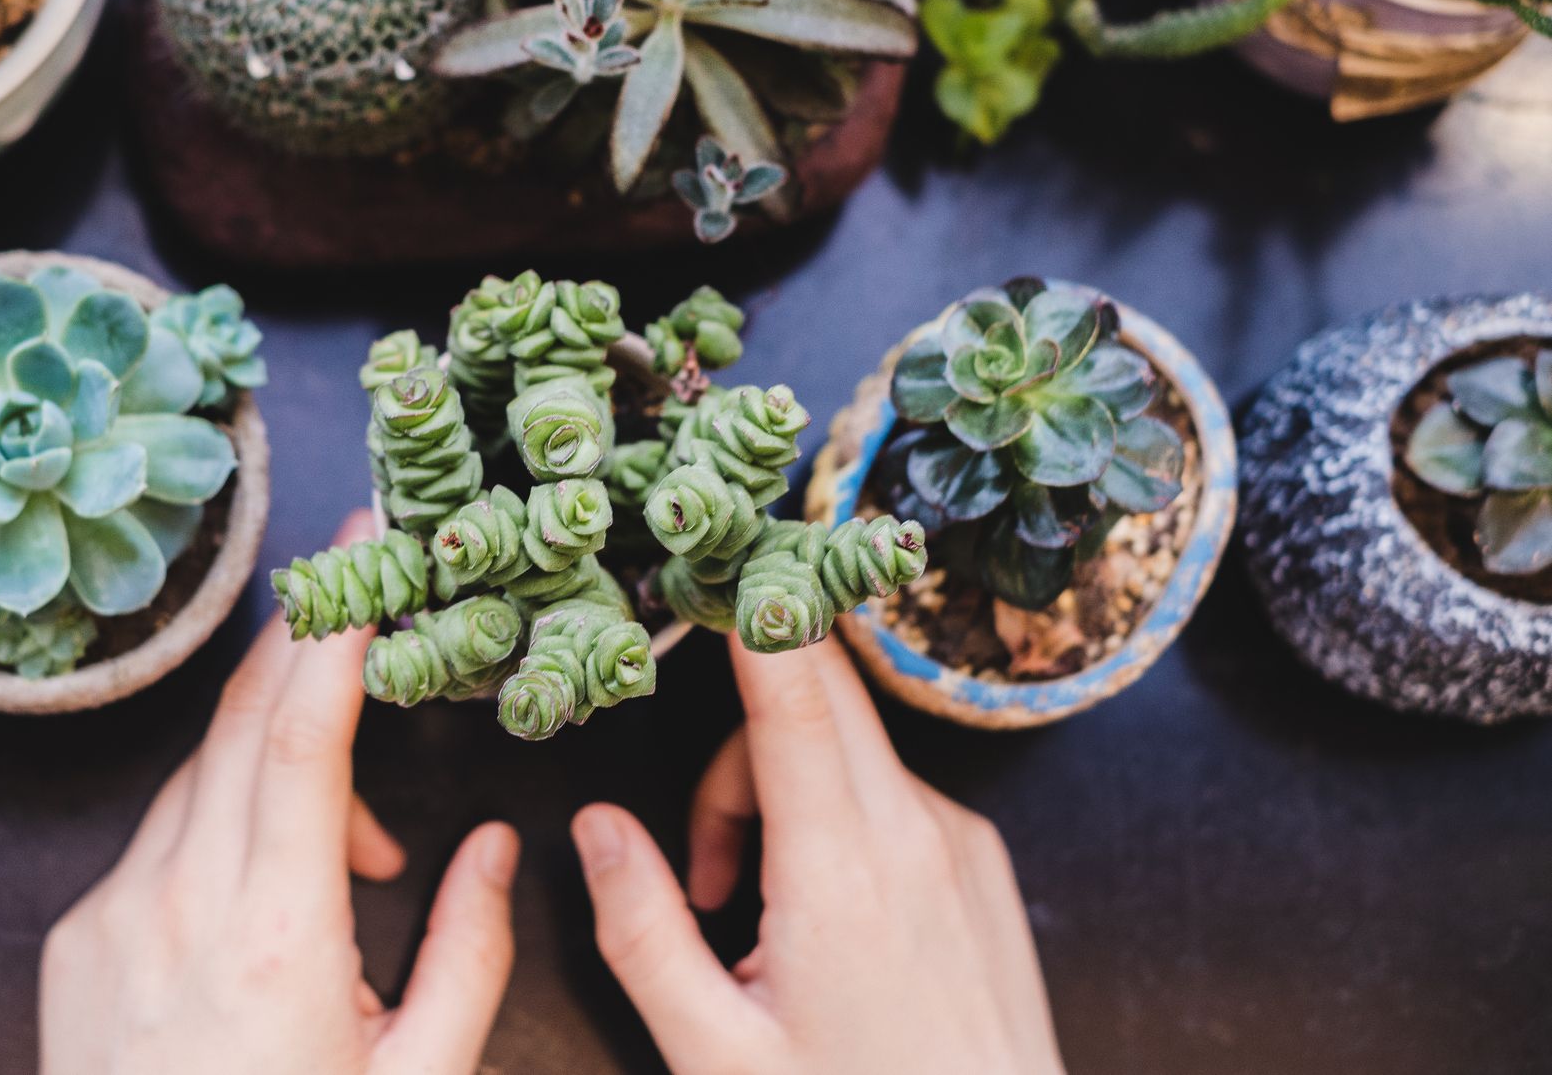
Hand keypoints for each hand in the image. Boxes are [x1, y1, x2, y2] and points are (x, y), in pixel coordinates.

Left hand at [41, 511, 519, 1074]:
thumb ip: (468, 954)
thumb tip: (496, 846)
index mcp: (278, 941)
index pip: (298, 740)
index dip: (332, 633)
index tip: (360, 551)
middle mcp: (179, 908)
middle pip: (240, 721)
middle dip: (306, 638)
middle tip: (360, 571)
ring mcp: (112, 915)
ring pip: (199, 775)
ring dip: (277, 758)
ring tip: (356, 853)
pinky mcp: (75, 937)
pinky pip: (159, 835)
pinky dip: (222, 823)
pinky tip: (272, 893)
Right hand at [570, 635, 1062, 1074]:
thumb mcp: (716, 1053)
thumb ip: (642, 929)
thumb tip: (596, 827)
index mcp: (842, 871)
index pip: (797, 692)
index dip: (756, 609)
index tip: (719, 557)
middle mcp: (915, 833)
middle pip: (819, 698)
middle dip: (740, 746)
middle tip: (711, 866)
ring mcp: (961, 842)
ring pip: (849, 747)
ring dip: (784, 795)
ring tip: (761, 920)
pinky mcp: (984, 860)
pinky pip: (891, 790)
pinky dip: (839, 820)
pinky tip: (827, 921)